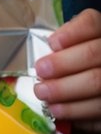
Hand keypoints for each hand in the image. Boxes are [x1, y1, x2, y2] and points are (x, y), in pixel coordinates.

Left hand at [35, 7, 100, 132]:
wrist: (91, 73)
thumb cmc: (74, 56)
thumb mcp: (73, 41)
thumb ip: (65, 42)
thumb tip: (44, 50)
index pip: (92, 23)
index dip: (72, 32)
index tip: (51, 43)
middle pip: (92, 54)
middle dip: (62, 64)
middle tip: (40, 72)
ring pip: (96, 82)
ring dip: (65, 90)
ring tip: (42, 93)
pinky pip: (98, 109)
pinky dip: (77, 110)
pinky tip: (57, 110)